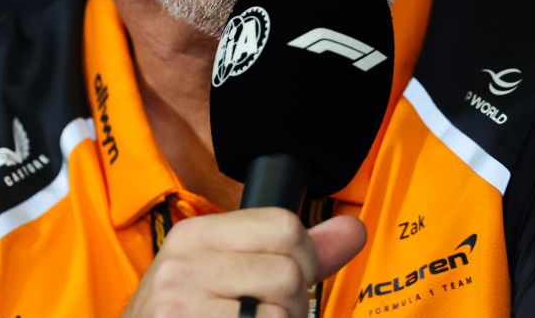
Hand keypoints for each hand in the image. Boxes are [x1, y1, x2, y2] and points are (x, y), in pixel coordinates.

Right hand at [123, 207, 366, 316]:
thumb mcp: (224, 274)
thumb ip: (293, 251)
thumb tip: (353, 229)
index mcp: (194, 235)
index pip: (284, 226)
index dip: (303, 259)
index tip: (285, 282)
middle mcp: (184, 266)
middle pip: (288, 272)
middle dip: (290, 304)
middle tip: (261, 317)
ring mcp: (181, 308)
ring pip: (280, 314)